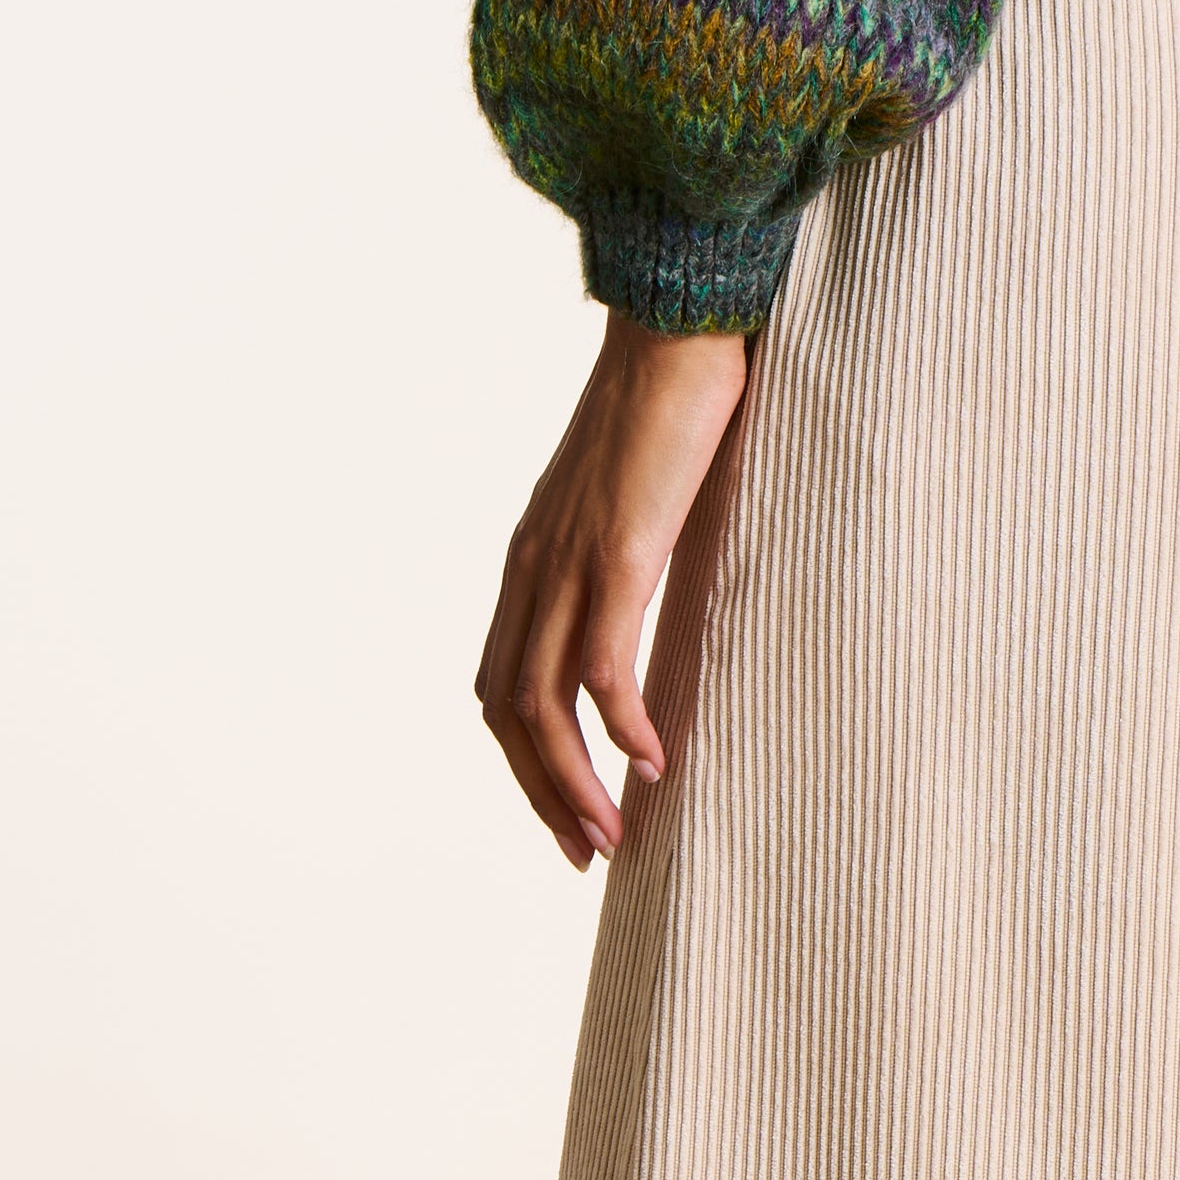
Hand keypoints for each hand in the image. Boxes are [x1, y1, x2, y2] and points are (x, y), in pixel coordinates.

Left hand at [476, 314, 750, 864]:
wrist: (680, 325)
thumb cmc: (673, 405)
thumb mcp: (634, 500)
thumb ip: (628, 557)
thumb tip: (654, 606)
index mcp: (531, 561)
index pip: (499, 686)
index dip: (525, 764)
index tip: (572, 815)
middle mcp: (533, 568)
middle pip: (506, 712)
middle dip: (542, 796)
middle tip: (588, 854)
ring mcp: (568, 560)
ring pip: (539, 702)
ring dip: (573, 781)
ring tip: (614, 834)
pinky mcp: (616, 550)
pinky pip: (600, 663)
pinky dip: (619, 723)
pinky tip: (652, 757)